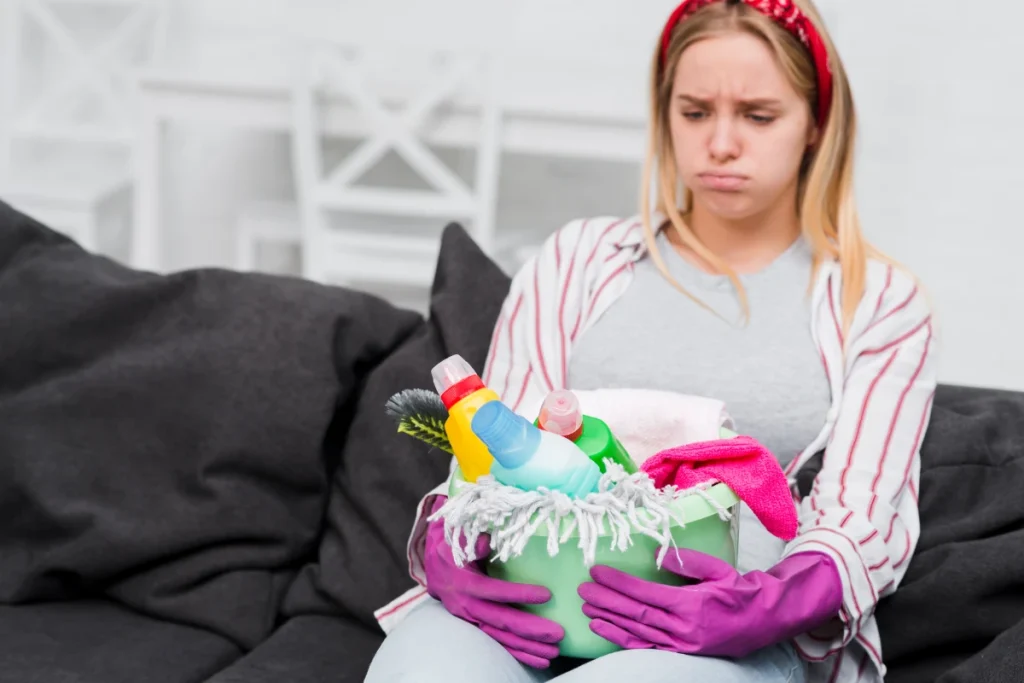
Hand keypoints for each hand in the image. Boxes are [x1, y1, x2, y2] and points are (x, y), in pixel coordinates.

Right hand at [424, 497, 564, 668]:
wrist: (434, 566)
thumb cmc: (452, 548)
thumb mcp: (457, 539)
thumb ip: (471, 541)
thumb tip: (485, 542)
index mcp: (465, 584)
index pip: (495, 591)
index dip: (520, 594)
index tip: (546, 595)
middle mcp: (468, 606)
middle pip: (502, 621)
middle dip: (530, 630)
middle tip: (557, 634)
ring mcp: (472, 620)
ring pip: (502, 638)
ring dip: (528, 647)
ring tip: (553, 653)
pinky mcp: (477, 627)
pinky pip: (499, 645)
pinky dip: (519, 654)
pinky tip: (540, 660)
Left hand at [578, 548, 842, 657]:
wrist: (763, 620)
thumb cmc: (739, 591)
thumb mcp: (717, 569)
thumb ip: (687, 561)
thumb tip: (656, 554)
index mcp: (691, 605)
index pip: (645, 593)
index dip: (618, 583)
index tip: (597, 571)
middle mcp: (684, 628)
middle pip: (636, 613)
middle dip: (606, 600)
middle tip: (583, 589)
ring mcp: (682, 644)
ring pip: (637, 632)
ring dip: (609, 620)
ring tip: (586, 609)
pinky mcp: (682, 653)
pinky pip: (646, 647)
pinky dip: (623, 639)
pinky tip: (605, 630)